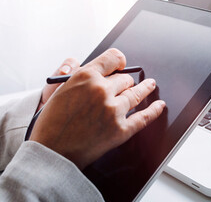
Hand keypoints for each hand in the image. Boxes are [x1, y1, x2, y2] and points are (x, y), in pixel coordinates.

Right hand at [30, 49, 166, 168]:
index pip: (112, 58)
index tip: (122, 64)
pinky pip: (144, 117)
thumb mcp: (61, 91)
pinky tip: (159, 106)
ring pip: (136, 94)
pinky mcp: (121, 130)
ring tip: (150, 85)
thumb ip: (82, 78)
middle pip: (124, 79)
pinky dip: (154, 110)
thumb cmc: (52, 123)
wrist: (51, 153)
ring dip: (145, 88)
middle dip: (124, 82)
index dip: (119, 61)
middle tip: (125, 84)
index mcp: (85, 77)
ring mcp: (113, 110)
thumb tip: (104, 72)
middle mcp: (101, 91)